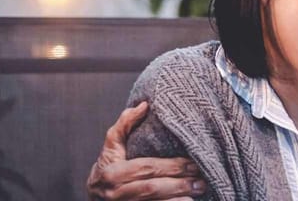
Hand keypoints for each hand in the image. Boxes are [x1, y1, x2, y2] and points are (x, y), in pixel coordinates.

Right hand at [86, 102, 206, 200]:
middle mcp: (116, 193)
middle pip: (152, 188)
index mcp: (112, 173)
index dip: (171, 166)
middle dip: (179, 183)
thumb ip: (125, 125)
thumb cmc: (109, 166)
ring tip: (199, 190)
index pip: (145, 168)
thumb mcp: (111, 146)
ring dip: (179, 198)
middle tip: (201, 179)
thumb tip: (144, 105)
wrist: (95, 197)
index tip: (193, 163)